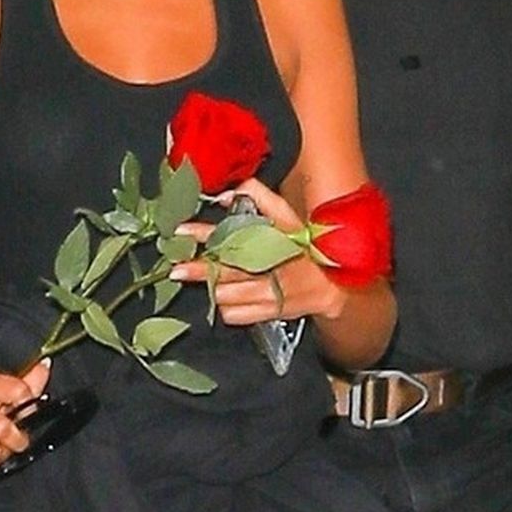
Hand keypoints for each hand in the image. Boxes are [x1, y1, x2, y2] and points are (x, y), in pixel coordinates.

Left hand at [172, 176, 347, 326]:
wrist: (334, 286)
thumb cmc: (307, 248)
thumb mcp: (287, 215)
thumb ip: (258, 198)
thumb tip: (223, 195)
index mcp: (267, 243)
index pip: (230, 236)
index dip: (203, 234)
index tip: (181, 231)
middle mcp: (264, 272)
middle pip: (221, 273)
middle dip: (197, 270)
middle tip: (177, 270)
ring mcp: (265, 297)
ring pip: (224, 296)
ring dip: (214, 288)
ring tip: (209, 281)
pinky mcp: (267, 314)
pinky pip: (234, 315)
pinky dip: (227, 307)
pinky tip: (230, 298)